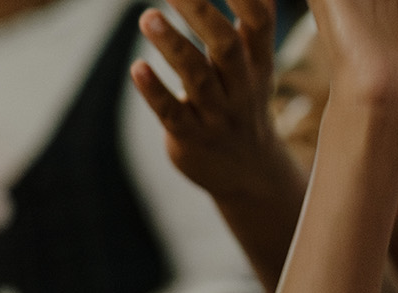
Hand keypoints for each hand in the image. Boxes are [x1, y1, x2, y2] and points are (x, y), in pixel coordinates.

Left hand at [131, 0, 293, 198]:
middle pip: (226, 46)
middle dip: (200, 12)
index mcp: (258, 63)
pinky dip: (154, 90)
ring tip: (148, 17)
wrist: (249, 173)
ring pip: (197, 78)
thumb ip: (252, 23)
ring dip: (173, 46)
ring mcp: (217, 114)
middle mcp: (242, 87)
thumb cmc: (244, 102)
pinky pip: (172, 113)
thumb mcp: (256, 64)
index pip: (260, 22)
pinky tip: (137, 68)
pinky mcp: (190, 137)